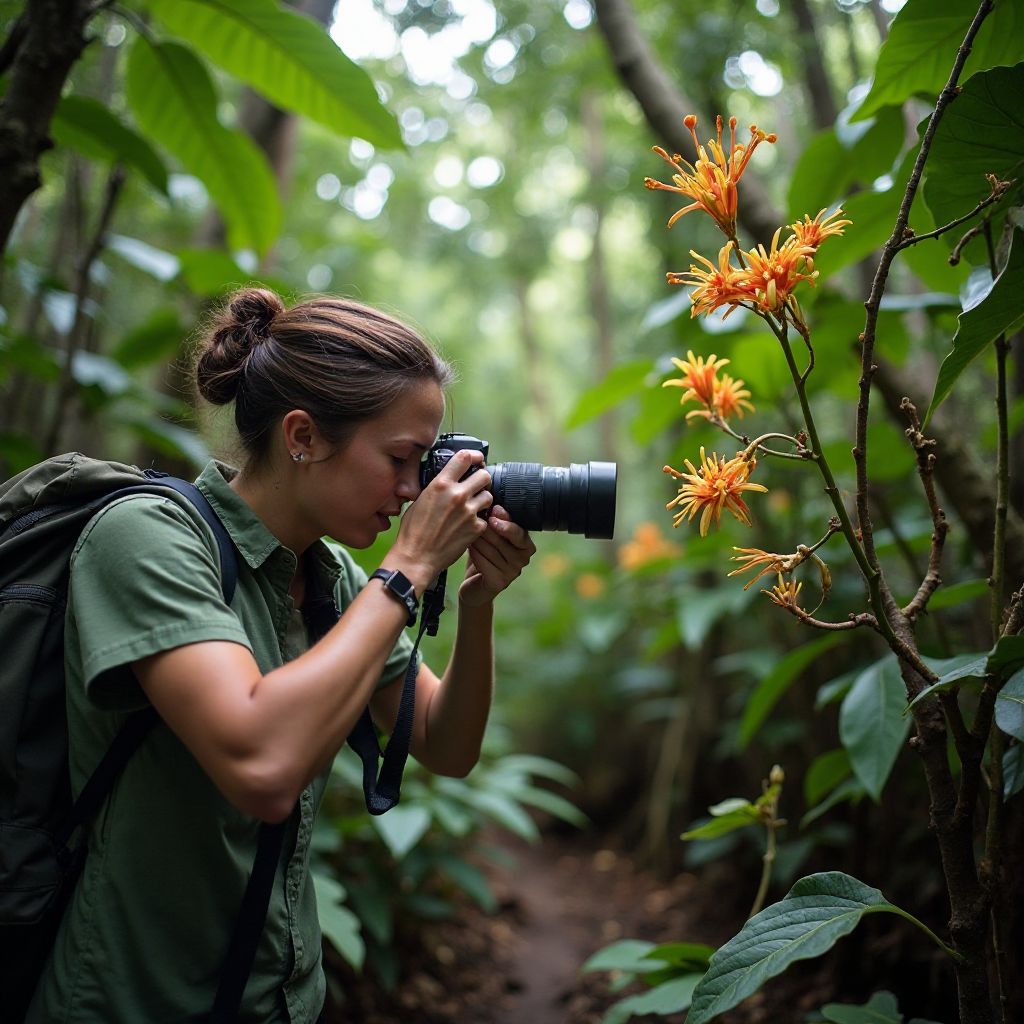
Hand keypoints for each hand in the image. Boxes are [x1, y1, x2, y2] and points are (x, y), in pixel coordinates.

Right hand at [390, 450, 491, 587]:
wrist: (416, 557)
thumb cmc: (413, 531)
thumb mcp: (419, 500)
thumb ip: (436, 487)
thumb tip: (447, 479)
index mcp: (441, 484)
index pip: (465, 457)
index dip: (474, 456)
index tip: (476, 459)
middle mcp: (457, 495)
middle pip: (484, 475)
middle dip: (482, 479)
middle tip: (477, 485)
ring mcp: (468, 511)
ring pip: (489, 496)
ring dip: (483, 499)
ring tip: (473, 506)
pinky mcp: (476, 528)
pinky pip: (485, 518)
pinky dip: (479, 521)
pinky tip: (468, 525)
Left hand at [459, 505, 535, 606]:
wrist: (473, 585)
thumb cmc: (482, 555)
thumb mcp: (490, 536)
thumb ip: (495, 522)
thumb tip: (494, 503)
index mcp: (526, 545)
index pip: (520, 532)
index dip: (506, 521)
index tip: (494, 510)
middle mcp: (523, 560)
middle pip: (504, 540)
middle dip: (486, 528)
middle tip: (472, 518)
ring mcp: (512, 573)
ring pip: (492, 550)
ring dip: (477, 539)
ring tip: (465, 530)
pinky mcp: (498, 583)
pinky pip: (484, 563)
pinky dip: (474, 554)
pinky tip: (467, 547)